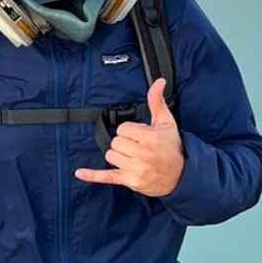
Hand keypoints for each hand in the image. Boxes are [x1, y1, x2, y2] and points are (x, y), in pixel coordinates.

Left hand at [75, 76, 183, 196]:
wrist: (181, 175)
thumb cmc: (172, 148)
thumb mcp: (167, 122)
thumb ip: (157, 101)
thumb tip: (158, 82)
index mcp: (150, 138)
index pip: (123, 128)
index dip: (130, 130)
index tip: (140, 135)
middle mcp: (143, 154)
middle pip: (115, 142)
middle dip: (124, 142)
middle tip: (138, 146)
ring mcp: (136, 169)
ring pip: (110, 155)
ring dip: (119, 155)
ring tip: (133, 157)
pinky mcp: (130, 181)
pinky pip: (107, 177)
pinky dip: (92, 175)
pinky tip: (80, 172)